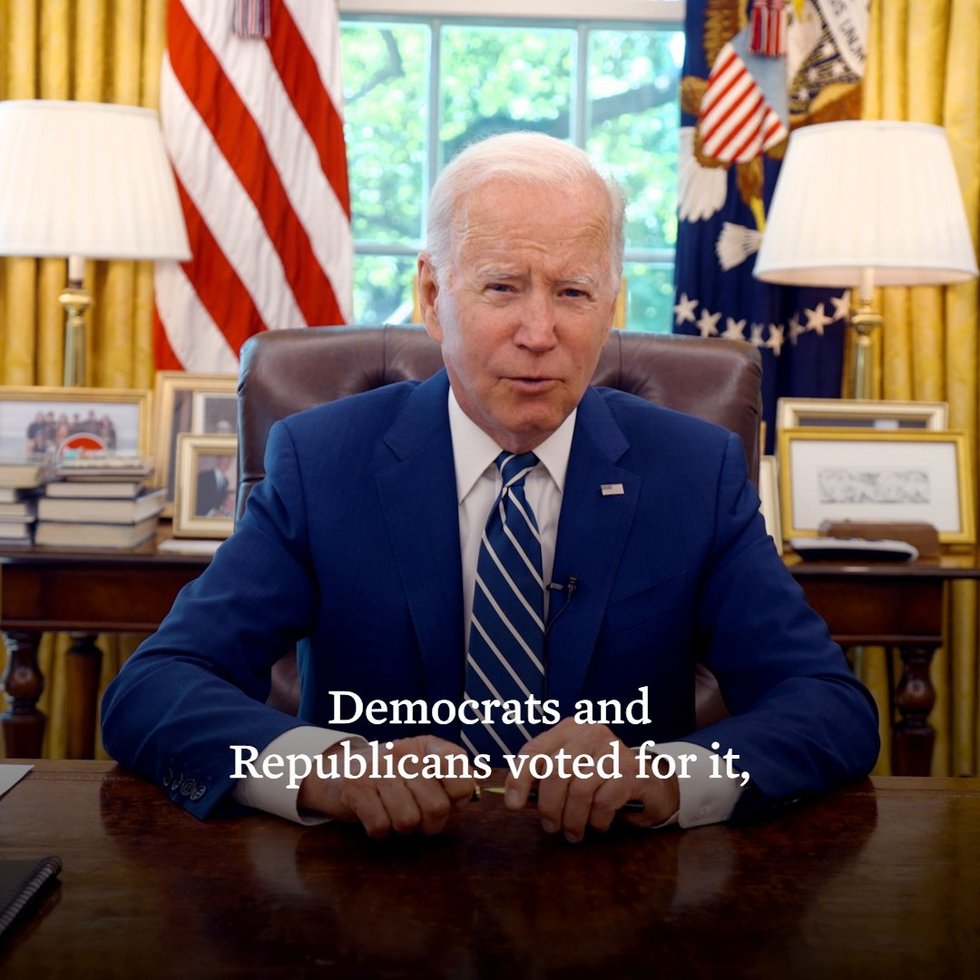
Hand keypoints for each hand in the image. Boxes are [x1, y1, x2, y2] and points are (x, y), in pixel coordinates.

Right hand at [298, 736, 475, 838]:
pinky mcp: (354, 787)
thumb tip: (472, 795)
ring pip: (408, 821)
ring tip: (394, 813)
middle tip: (419, 817)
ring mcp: (377, 768)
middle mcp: (403, 751)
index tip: (448, 798)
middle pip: (437, 807)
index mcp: (427, 745)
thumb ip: (451, 778)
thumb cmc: (391, 775)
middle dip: (431, 824)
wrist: (338, 769)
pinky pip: (381, 826)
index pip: (460, 772)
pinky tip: (376, 815)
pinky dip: (381, 831)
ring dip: (404, 828)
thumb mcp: (423, 766)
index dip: (458, 796)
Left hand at [503, 718, 678, 841]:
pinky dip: (596, 820)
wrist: (650, 783)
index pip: (535, 750)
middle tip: (552, 826)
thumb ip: (546, 781)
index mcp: (567, 730)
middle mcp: (589, 733)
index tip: (513, 805)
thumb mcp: (571, 775)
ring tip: (573, 832)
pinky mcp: (631, 771)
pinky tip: (598, 824)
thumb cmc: (602, 780)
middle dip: (549, 807)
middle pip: (556, 772)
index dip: (519, 778)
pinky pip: (603, 801)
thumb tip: (518, 800)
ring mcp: (612, 749)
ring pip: (579, 789)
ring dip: (572, 819)